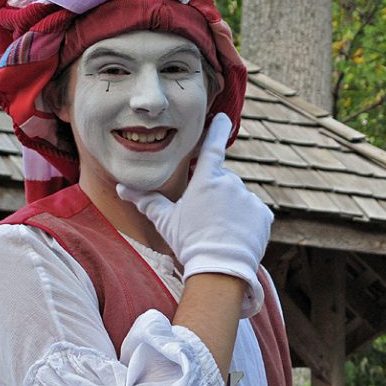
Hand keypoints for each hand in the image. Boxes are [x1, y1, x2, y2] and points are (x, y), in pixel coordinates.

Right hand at [117, 114, 272, 318]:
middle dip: (215, 192)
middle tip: (205, 217)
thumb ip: (146, 200)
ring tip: (219, 230)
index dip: (217, 129)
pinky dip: (246, 220)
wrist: (219, 268)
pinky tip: (235, 235)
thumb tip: (122, 188)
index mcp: (206, 179)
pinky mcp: (263, 215)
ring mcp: (249, 198)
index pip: (212, 146)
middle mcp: (231, 183)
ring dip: (230, 208)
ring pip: (238, 197)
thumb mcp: (165, 220)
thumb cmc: (188, 242)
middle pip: (222, 180)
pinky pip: (254, 212)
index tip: (223, 117)